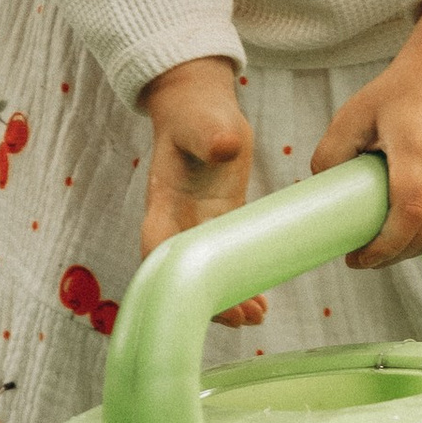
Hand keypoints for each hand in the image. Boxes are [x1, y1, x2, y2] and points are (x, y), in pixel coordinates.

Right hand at [139, 57, 265, 324]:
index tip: (200, 295)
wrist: (198, 103)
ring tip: (257, 318)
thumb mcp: (204, 120)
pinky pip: (229, 259)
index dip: (175, 275)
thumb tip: (225, 147)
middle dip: (210, 299)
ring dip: (229, 298)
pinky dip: (244, 279)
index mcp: (164, 199)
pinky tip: (263, 303)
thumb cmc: (196, 111)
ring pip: (208, 272)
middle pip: (187, 271)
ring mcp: (197, 222)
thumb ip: (211, 134)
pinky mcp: (220, 219)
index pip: (158, 246)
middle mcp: (177, 218)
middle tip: (243, 319)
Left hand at [311, 0, 421, 269]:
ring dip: (410, 251)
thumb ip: (330, 152)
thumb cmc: (399, 93)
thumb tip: (321, 194)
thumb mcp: (353, 113)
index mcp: (420, 149)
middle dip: (391, 255)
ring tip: (381, 249)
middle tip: (361, 258)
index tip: (357, 258)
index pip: (408, 212)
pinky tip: (407, 238)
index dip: (383, 245)